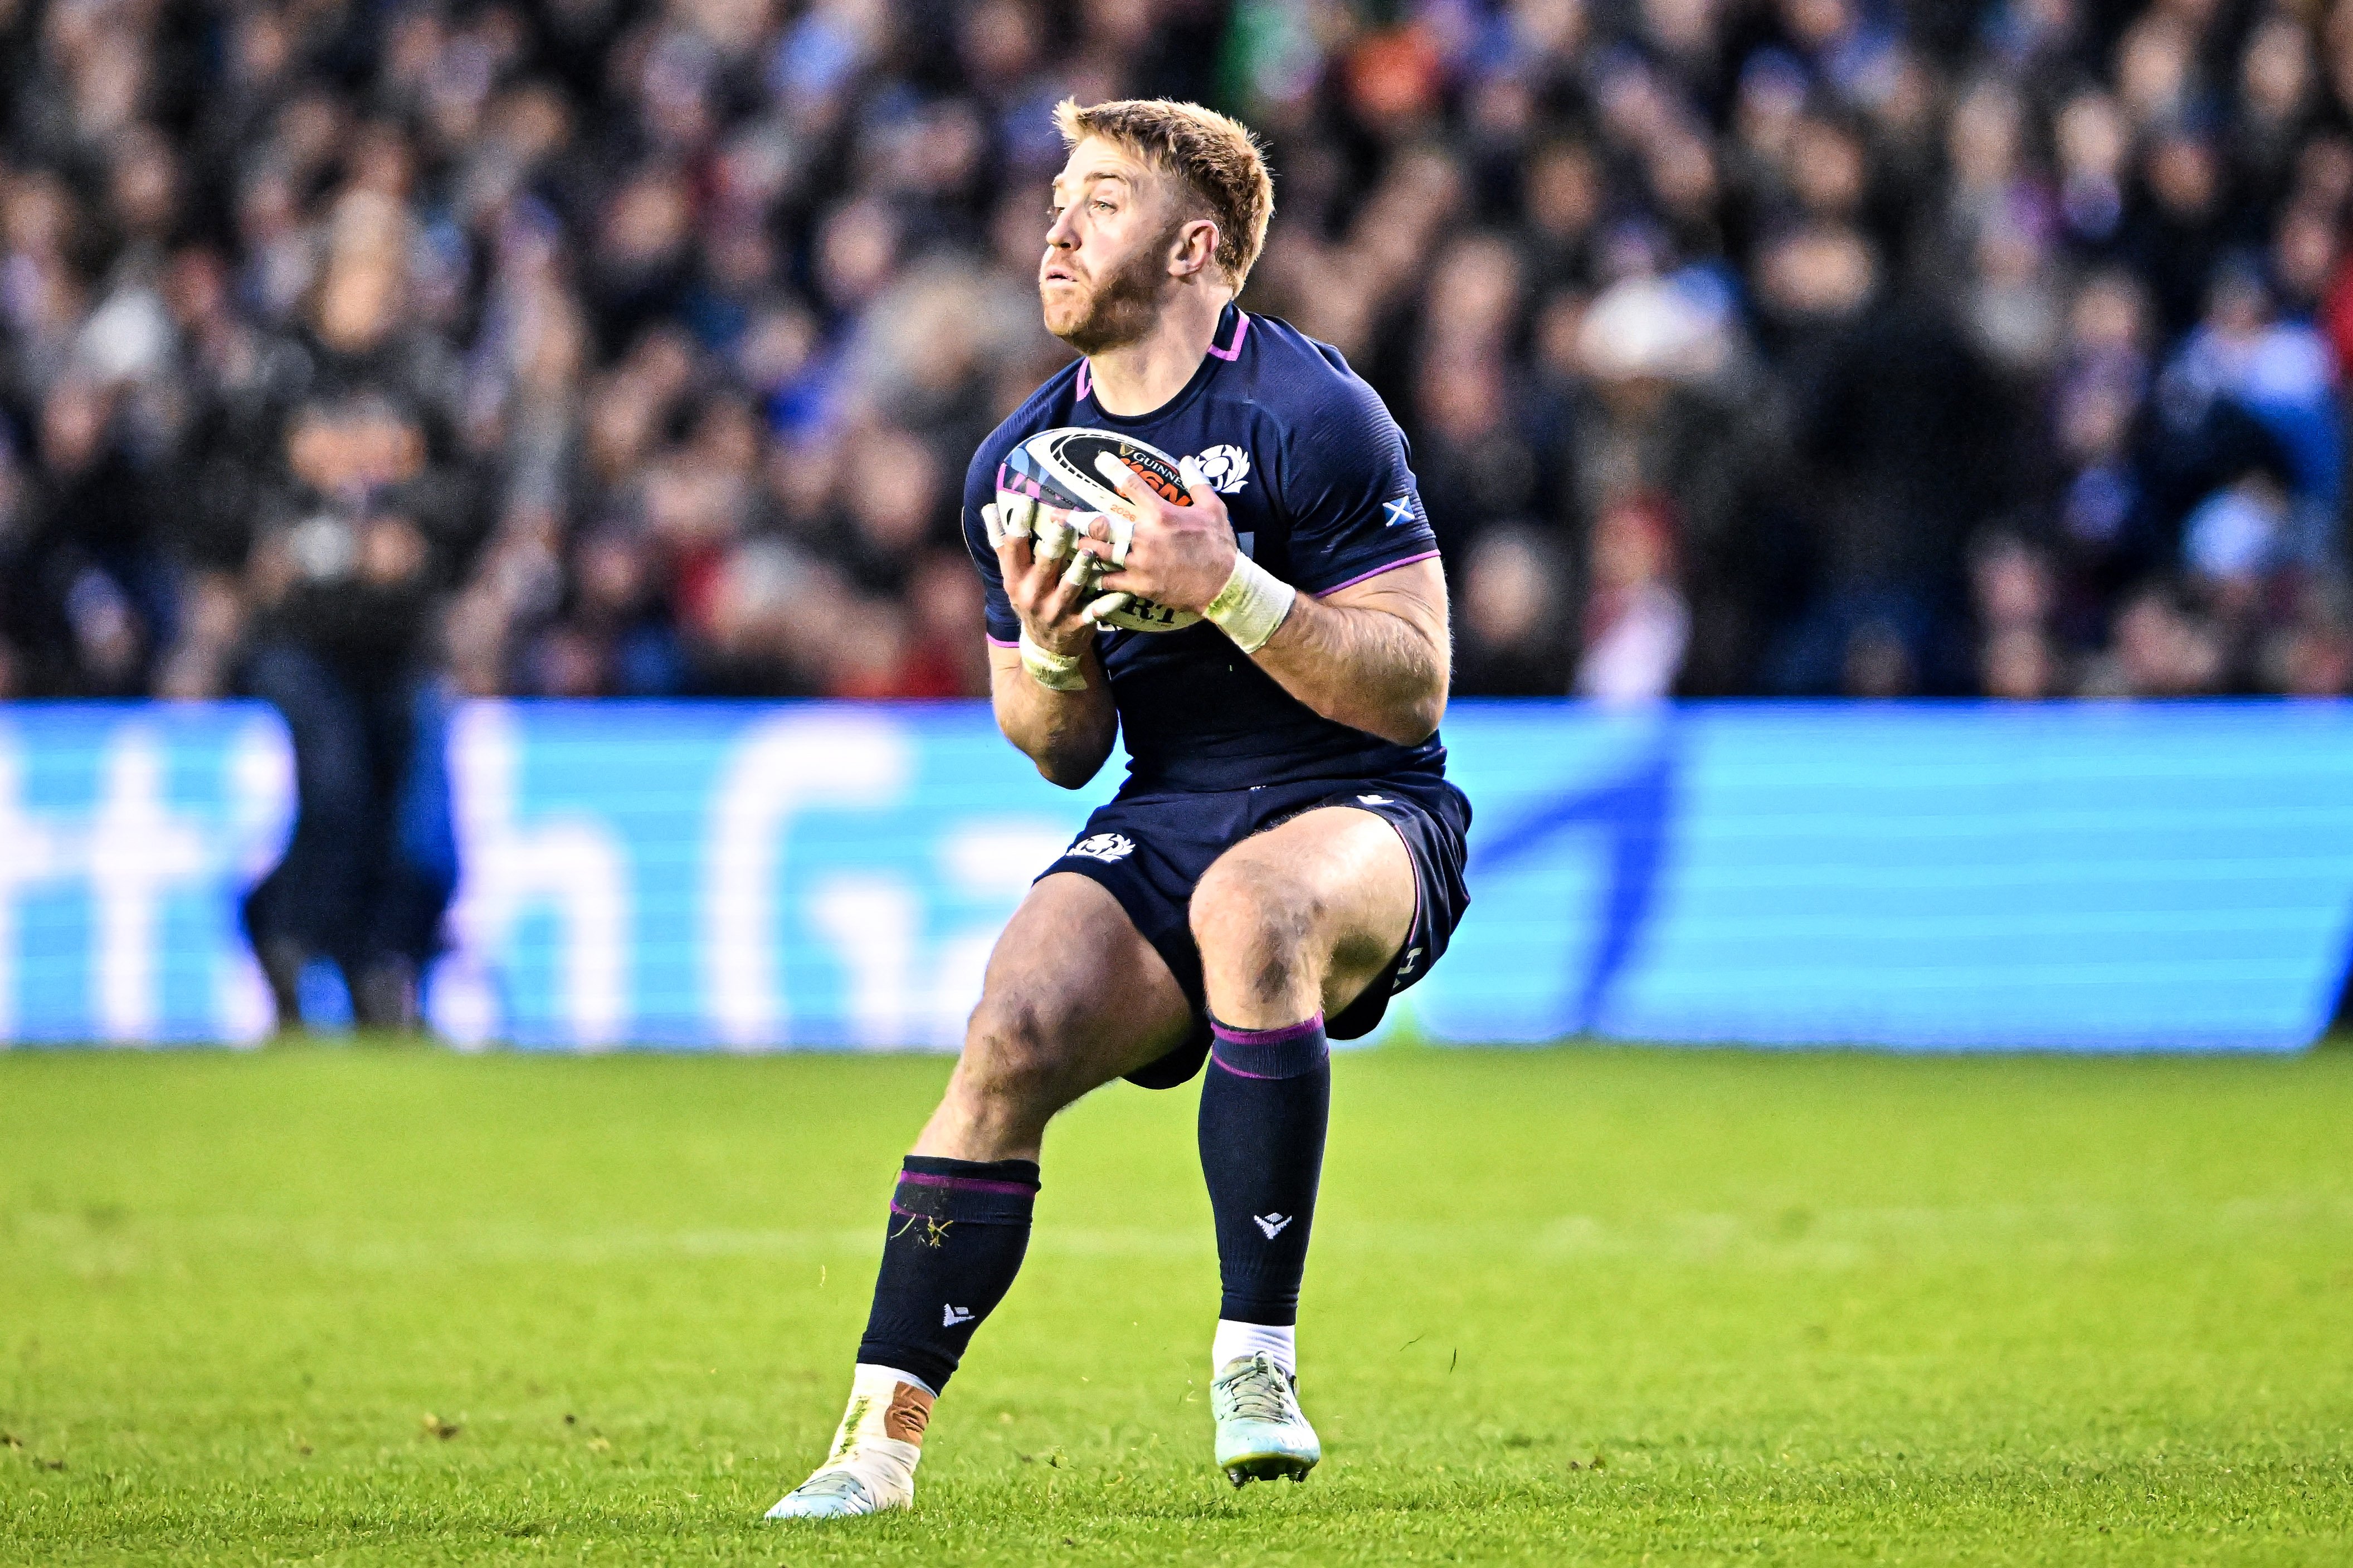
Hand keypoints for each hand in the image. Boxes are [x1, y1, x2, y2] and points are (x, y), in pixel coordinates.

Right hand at [985, 498, 1101, 657]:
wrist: (1044, 646)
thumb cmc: (1029, 598)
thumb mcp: (1012, 575)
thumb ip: (1002, 543)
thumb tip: (989, 508)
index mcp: (1014, 578)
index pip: (1012, 547)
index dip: (1018, 524)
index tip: (1026, 500)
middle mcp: (1032, 594)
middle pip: (1044, 564)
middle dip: (1054, 544)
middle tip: (1064, 523)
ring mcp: (1055, 611)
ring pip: (1069, 587)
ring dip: (1080, 569)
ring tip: (1090, 551)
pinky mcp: (1076, 624)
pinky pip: (1095, 613)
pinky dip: (1108, 603)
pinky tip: (1121, 593)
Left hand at [1073, 456, 1237, 616]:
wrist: (1224, 587)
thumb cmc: (1219, 546)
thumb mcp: (1214, 509)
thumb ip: (1197, 483)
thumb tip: (1186, 460)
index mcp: (1162, 514)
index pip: (1133, 485)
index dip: (1115, 469)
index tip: (1100, 460)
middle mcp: (1145, 537)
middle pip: (1102, 524)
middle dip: (1074, 519)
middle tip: (1051, 514)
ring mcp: (1139, 563)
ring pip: (1099, 553)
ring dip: (1077, 546)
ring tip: (1057, 542)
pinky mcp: (1139, 585)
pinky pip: (1109, 580)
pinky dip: (1093, 576)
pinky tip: (1078, 573)